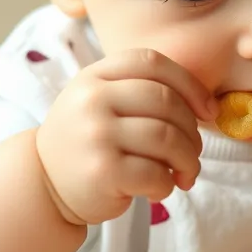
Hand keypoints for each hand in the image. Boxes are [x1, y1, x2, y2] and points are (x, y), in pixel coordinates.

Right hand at [35, 49, 216, 225]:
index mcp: (95, 75)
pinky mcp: (103, 171)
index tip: (207, 111)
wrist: (44, 183)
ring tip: (184, 173)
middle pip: (167, 102)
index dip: (190, 84)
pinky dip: (167, 184)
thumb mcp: (102, 102)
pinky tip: (158, 189)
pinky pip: (156, 173)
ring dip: (187, 161)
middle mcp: (92, 99)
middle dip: (192, 131)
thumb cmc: (89, 141)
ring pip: (167, 139)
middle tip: (191, 152)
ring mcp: (96, 134)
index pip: (153, 63)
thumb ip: (143, 91)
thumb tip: (207, 106)